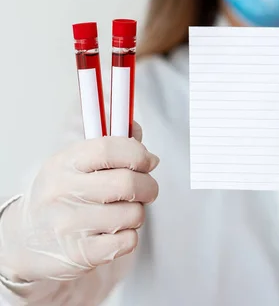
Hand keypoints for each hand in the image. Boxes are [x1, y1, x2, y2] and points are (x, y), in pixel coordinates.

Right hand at [0, 122, 159, 282]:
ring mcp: (69, 226)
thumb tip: (137, 129)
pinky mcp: (80, 254)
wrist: (25, 241)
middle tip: (146, 189)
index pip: (108, 149)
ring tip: (122, 212)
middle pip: (127, 183)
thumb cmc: (61, 197)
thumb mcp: (75, 163)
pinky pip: (128, 240)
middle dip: (148, 186)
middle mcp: (63, 192)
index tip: (146, 161)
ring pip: (133, 213)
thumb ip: (110, 144)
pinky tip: (113, 232)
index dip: (137, 153)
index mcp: (64, 164)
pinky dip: (129, 236)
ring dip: (137, 213)